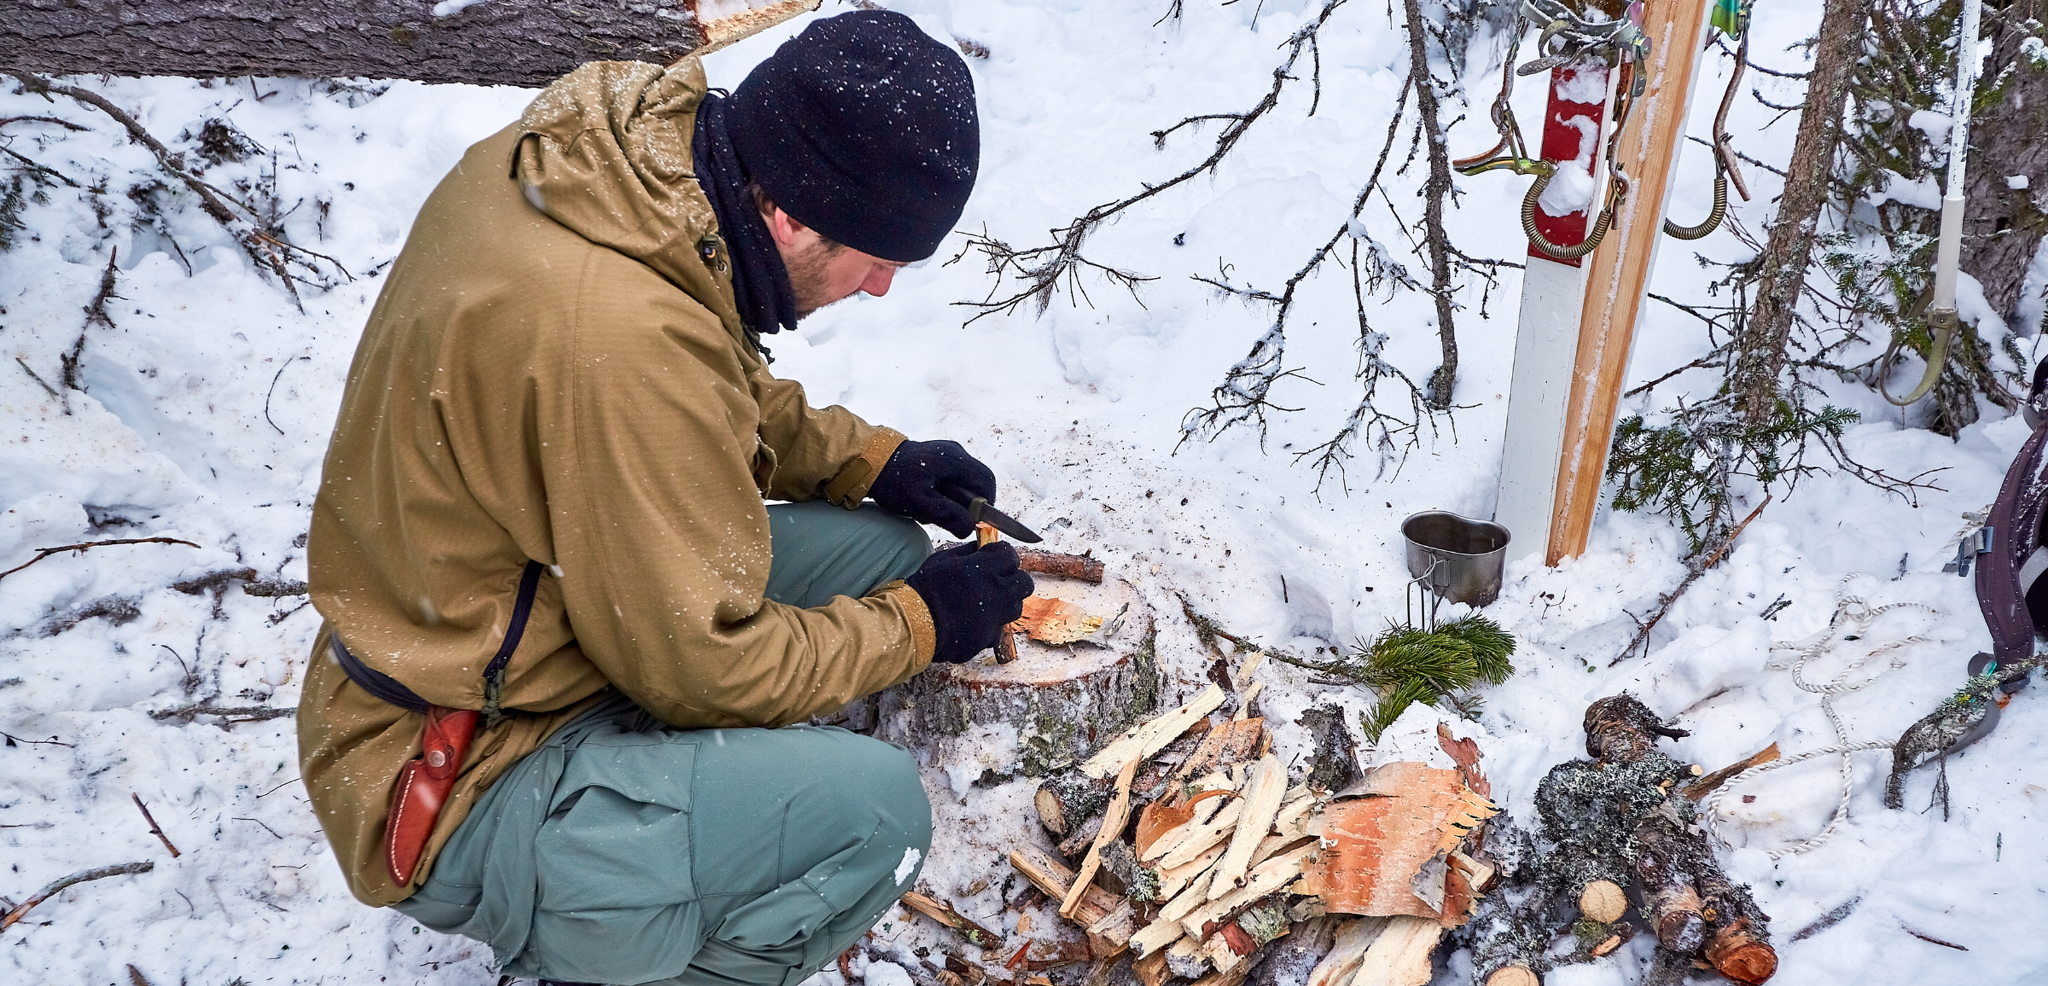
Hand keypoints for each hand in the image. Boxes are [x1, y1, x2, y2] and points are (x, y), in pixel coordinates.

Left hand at [868, 440, 996, 537]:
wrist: (869, 461)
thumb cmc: (894, 481)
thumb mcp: (920, 503)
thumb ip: (948, 515)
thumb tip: (970, 528)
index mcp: (955, 460)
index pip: (987, 482)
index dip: (986, 504)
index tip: (973, 520)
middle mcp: (956, 452)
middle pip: (978, 481)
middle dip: (968, 503)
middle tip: (950, 516)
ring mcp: (947, 451)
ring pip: (965, 480)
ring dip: (955, 498)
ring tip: (932, 507)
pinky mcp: (938, 456)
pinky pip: (953, 476)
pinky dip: (946, 490)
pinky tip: (927, 497)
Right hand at [904, 541, 1033, 663]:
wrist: (913, 625)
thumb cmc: (924, 589)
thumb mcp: (942, 560)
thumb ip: (967, 552)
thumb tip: (981, 546)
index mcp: (983, 569)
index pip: (1011, 556)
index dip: (1004, 556)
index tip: (996, 559)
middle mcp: (995, 593)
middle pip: (1024, 583)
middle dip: (1014, 579)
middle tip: (999, 580)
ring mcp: (994, 618)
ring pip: (1016, 607)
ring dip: (1006, 602)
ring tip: (988, 602)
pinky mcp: (988, 638)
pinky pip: (998, 629)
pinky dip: (991, 625)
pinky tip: (975, 621)